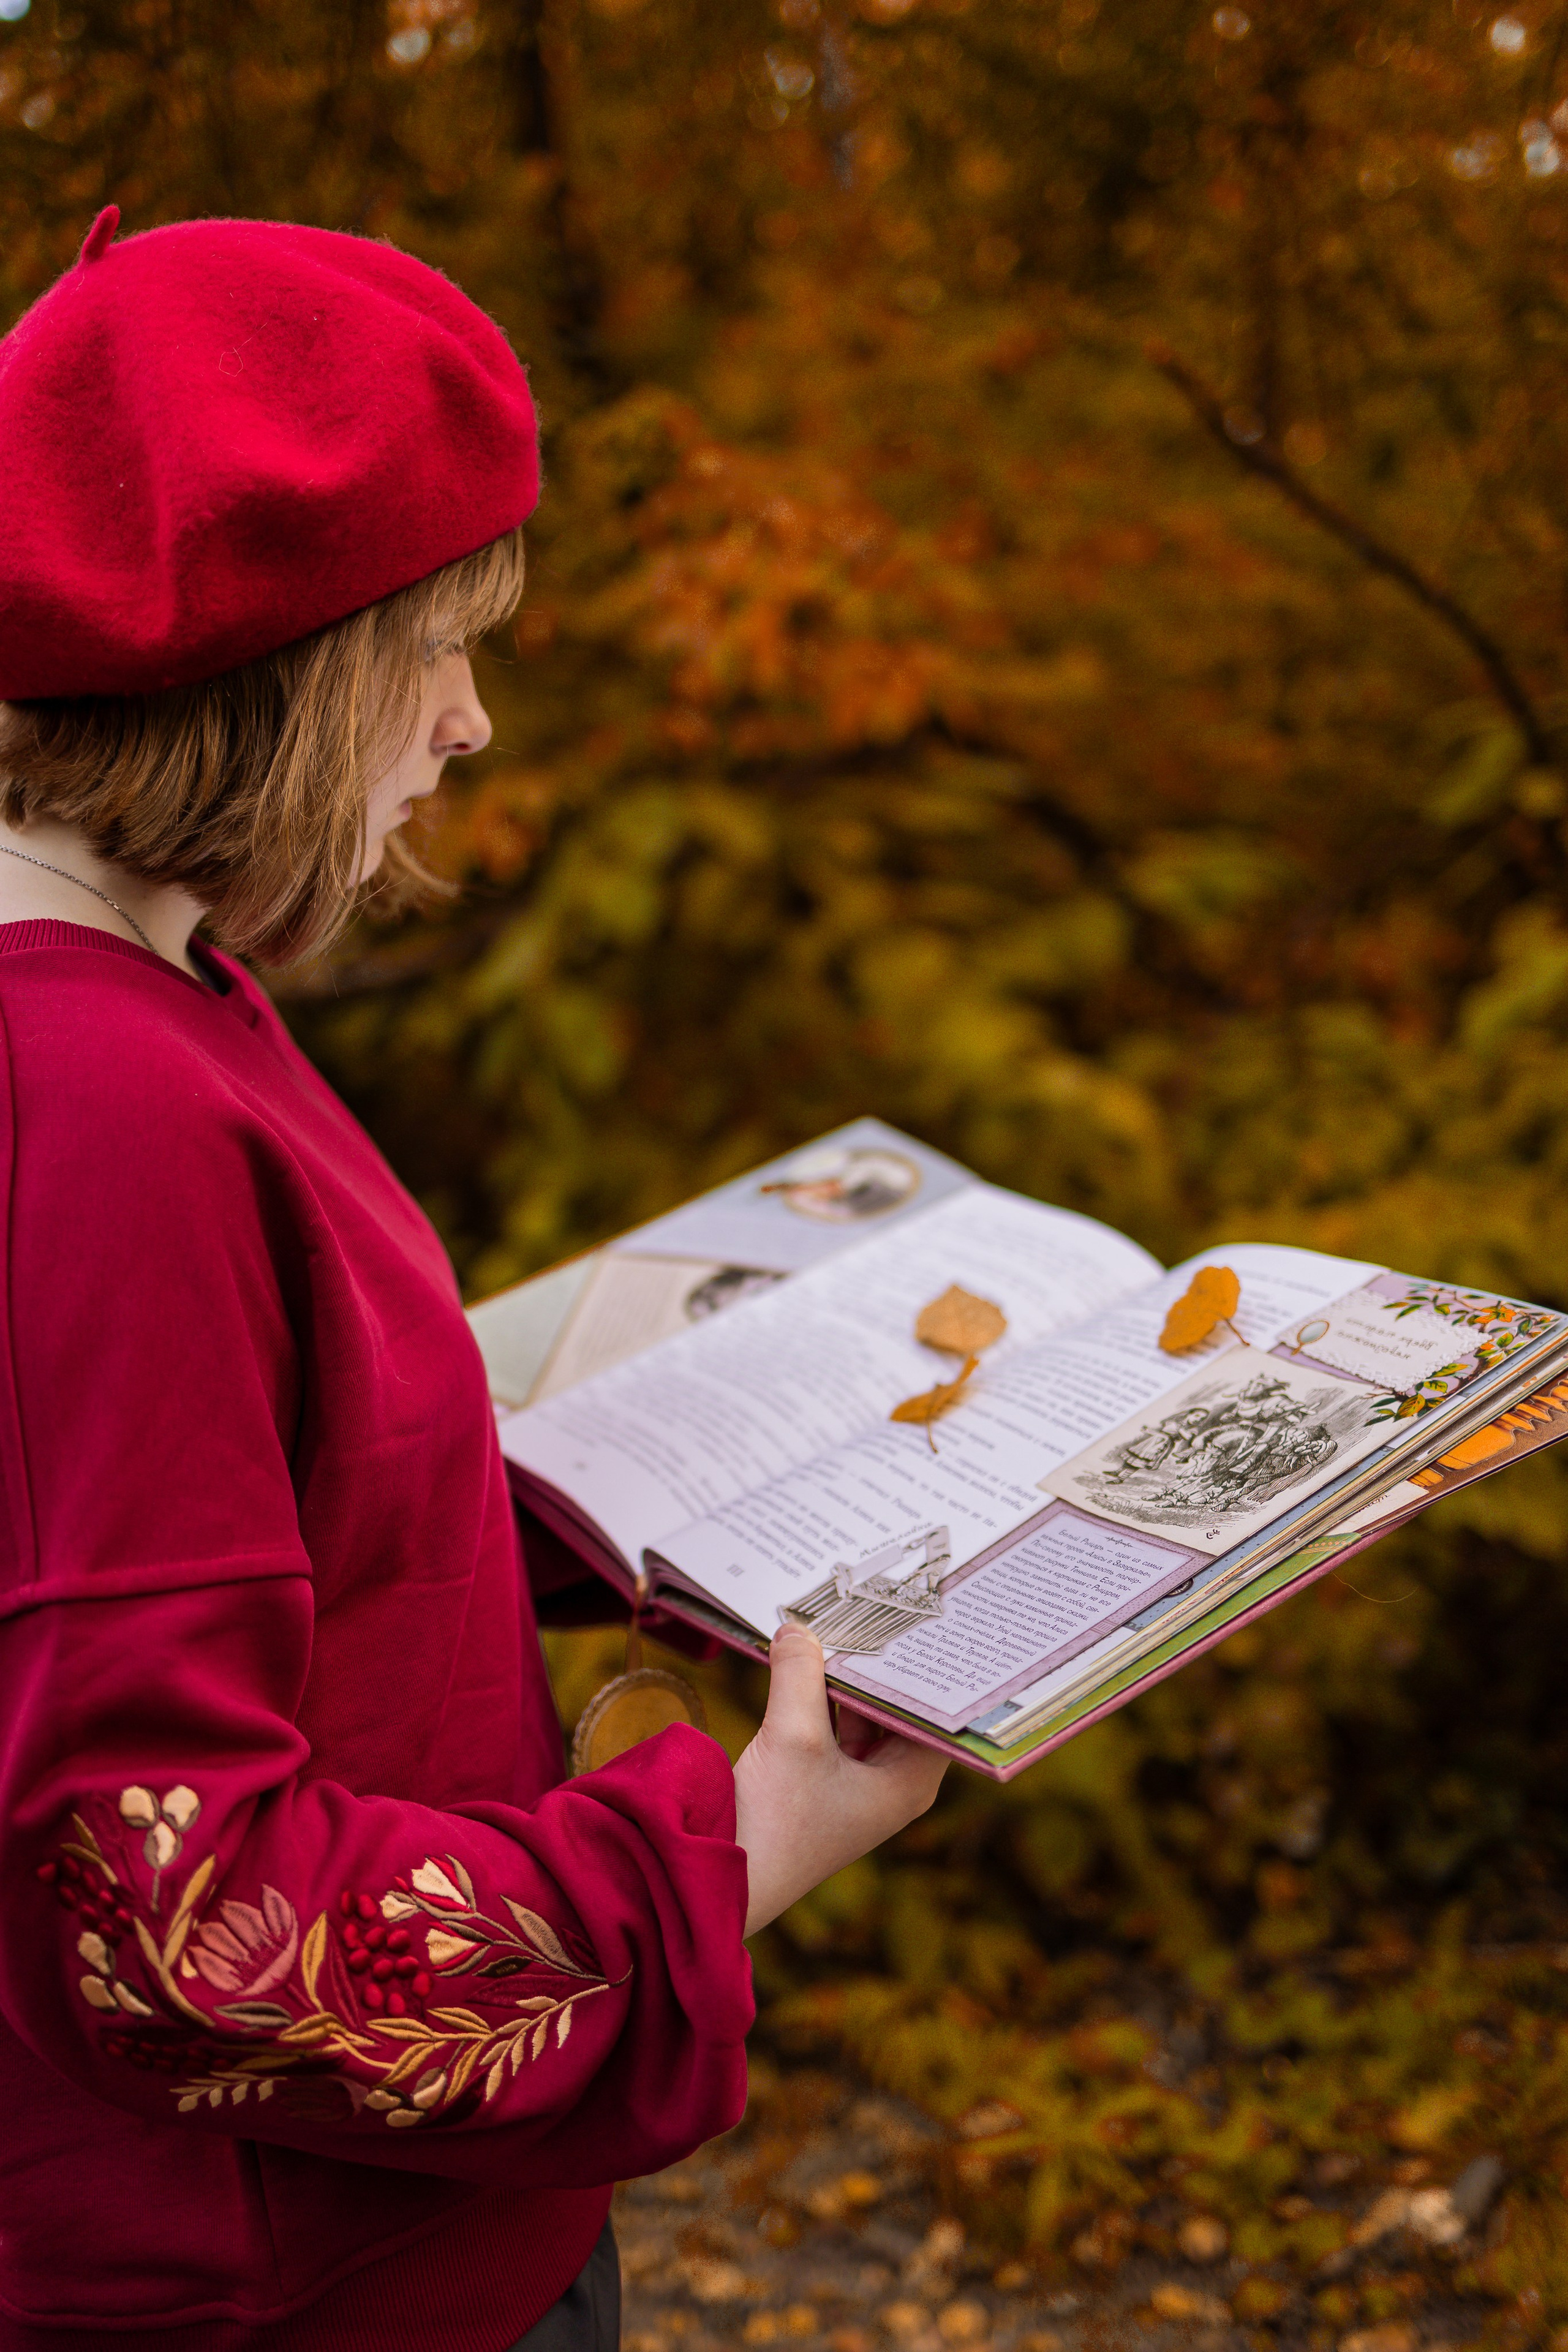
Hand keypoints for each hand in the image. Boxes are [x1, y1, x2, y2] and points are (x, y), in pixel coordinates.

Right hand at [732, 1626, 949, 1936]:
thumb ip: (799, 1673)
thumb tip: (798, 1628)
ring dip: (846, 1677)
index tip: (920, 1619)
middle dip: (878, 1663)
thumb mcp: (793, 1735)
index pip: (937, 1710)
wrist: (724, 1879)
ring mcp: (857, 1782)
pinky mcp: (823, 1779)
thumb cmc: (775, 1824)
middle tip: (873, 1605)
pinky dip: (821, 1696)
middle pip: (898, 1707)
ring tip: (840, 1621)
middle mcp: (892, 1783)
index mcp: (910, 1782)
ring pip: (863, 1713)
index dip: (926, 1666)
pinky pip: (833, 1725)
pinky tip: (806, 1657)